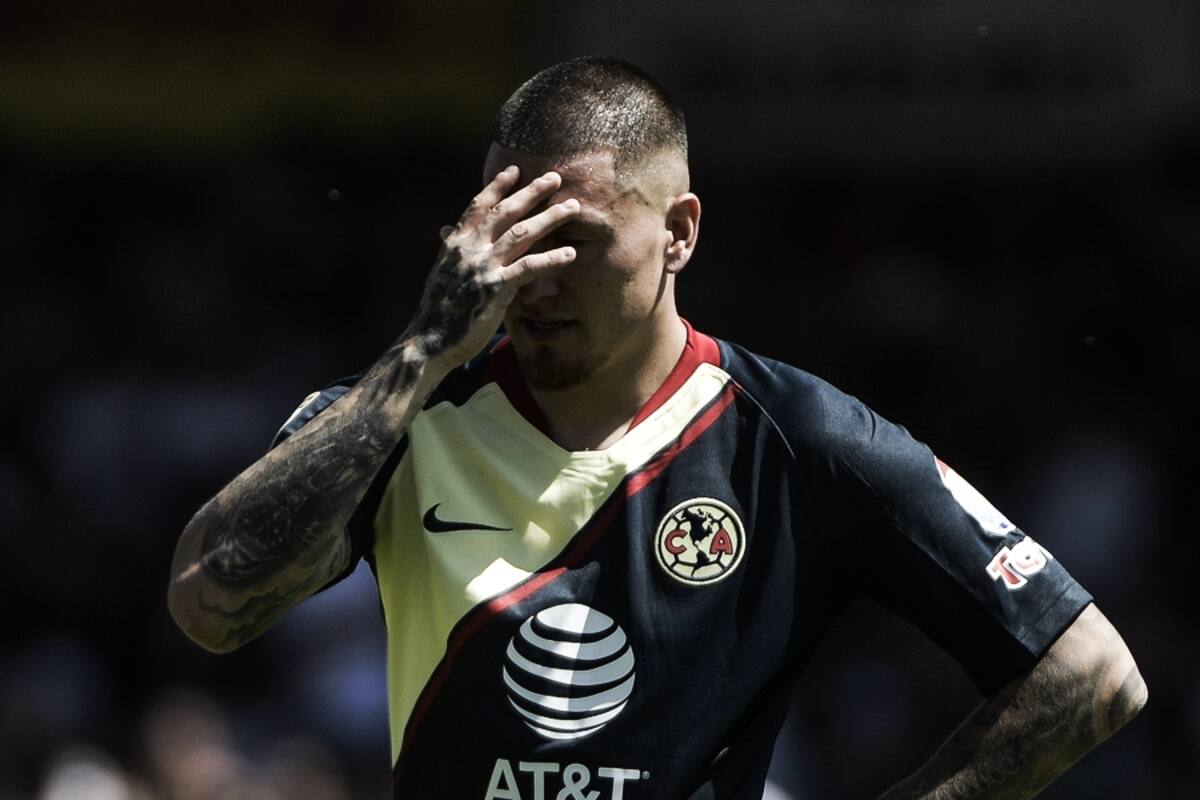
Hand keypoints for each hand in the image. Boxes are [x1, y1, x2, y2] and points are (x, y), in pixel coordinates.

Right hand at [408, 166, 579, 369]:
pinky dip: (551, 258)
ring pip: (521, 233)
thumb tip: (446, 233)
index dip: (497, 186)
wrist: (427, 342)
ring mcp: (482, 267)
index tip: (515, 170)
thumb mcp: (440, 273)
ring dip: (550, 217)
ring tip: (573, 206)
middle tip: (554, 178)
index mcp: (455, 244)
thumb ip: (451, 251)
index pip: (478, 206)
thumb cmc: (437, 312)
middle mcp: (469, 249)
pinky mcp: (495, 289)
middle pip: (505, 212)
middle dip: (531, 192)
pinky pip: (529, 268)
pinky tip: (571, 253)